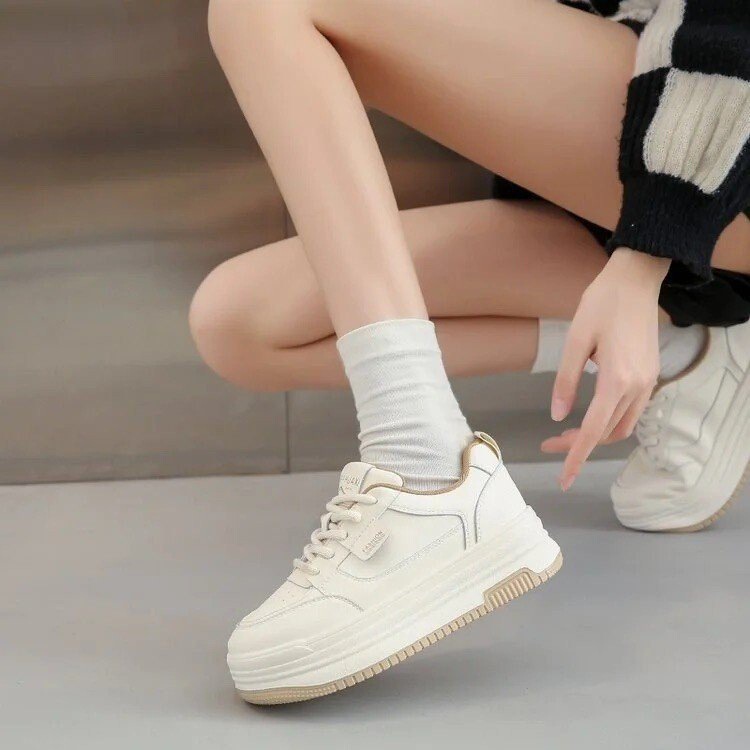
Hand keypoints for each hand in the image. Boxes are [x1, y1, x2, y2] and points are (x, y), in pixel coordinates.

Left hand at [544, 248, 669, 490]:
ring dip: (594, 435)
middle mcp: (638, 387)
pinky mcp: (650, 375)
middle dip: (578, 445)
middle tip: (548, 443)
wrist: (636, 280)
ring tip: (564, 432)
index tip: (563, 479)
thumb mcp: (575, 341)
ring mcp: (648, 382)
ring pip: (621, 426)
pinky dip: (608, 421)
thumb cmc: (602, 304)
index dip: (575, 457)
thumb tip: (557, 416)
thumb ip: (566, 381)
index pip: (593, 431)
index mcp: (618, 380)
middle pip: (606, 433)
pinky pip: (630, 411)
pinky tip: (589, 414)